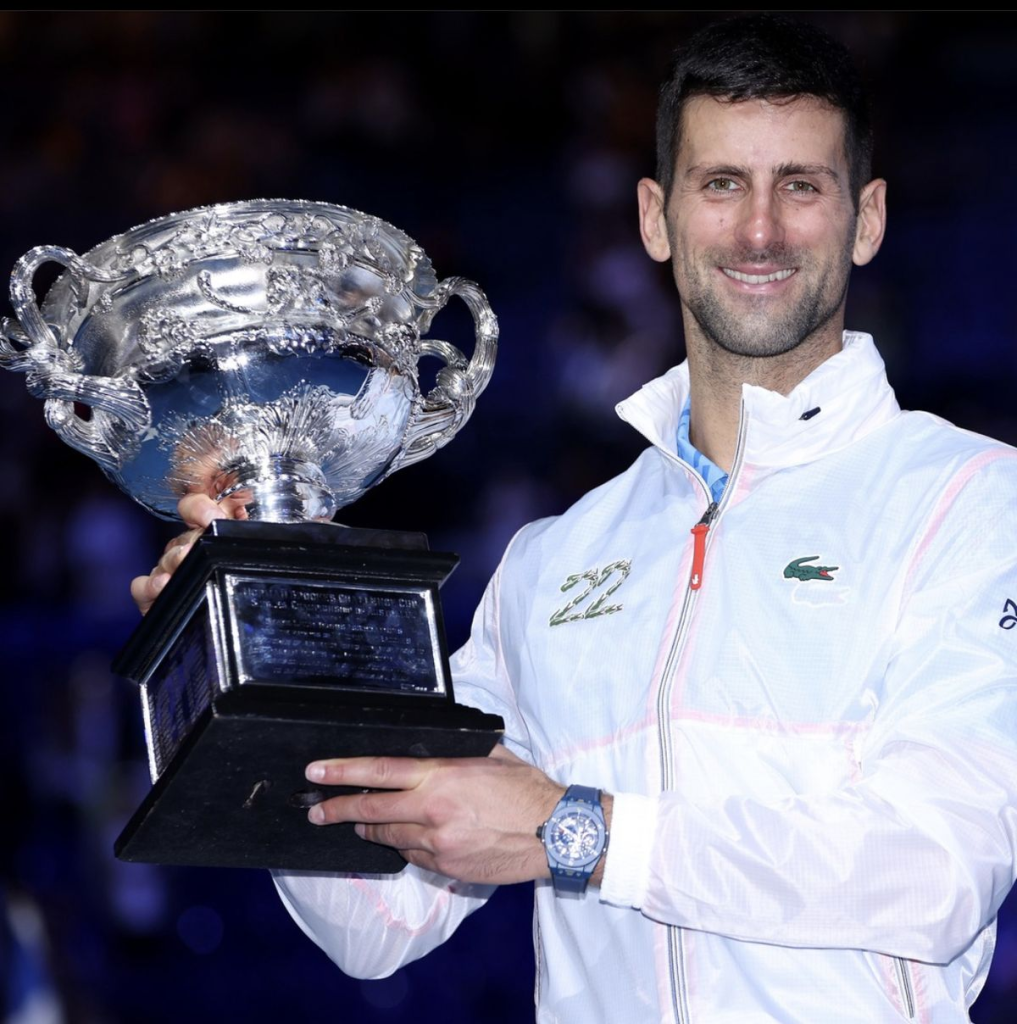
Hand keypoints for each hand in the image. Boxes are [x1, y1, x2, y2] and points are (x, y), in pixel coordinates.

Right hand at [129, 493, 247, 613]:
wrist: (228, 630)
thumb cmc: (240, 577)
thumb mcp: (245, 550)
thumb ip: (244, 531)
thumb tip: (245, 521)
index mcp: (207, 534)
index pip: (195, 507)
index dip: (201, 509)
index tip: (215, 519)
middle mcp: (184, 549)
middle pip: (181, 538)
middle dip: (189, 543)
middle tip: (194, 549)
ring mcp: (167, 571)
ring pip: (164, 560)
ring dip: (172, 562)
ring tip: (180, 567)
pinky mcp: (152, 595)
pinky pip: (141, 586)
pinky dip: (149, 585)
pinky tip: (162, 585)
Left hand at [305, 745, 564, 883]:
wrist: (555, 833)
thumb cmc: (526, 790)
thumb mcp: (493, 756)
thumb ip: (459, 753)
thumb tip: (440, 745)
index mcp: (442, 777)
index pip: (380, 773)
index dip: (343, 772)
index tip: (317, 773)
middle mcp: (433, 811)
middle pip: (372, 811)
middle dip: (338, 810)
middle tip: (315, 810)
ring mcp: (438, 844)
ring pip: (390, 837)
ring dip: (372, 829)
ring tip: (358, 824)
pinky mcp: (447, 868)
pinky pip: (414, 856)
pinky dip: (406, 846)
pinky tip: (407, 839)